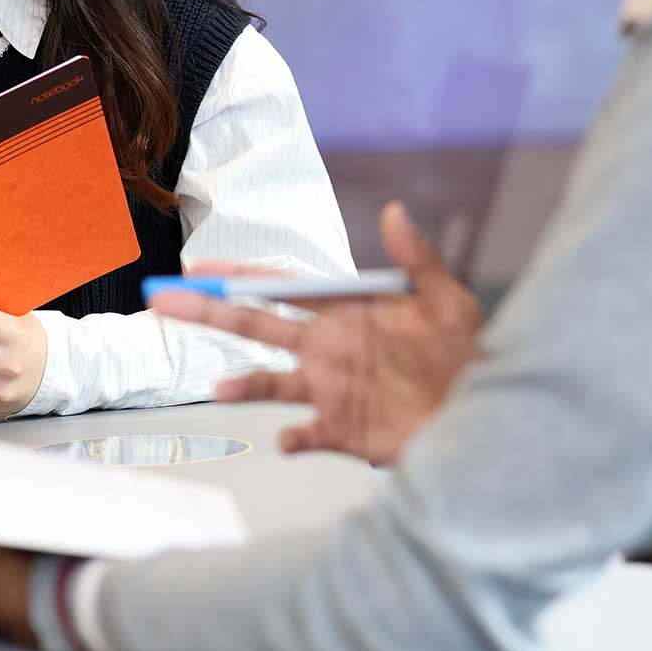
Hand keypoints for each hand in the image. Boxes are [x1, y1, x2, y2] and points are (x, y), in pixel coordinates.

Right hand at [151, 201, 481, 466]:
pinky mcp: (344, 432)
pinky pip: (306, 436)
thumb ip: (418, 259)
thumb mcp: (449, 301)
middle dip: (210, 313)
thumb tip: (394, 210)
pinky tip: (287, 440)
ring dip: (244, 385)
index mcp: (344, 312)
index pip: (282, 288)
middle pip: (258, 327)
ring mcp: (331, 391)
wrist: (487, 416)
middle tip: (164, 303)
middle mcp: (328, 348)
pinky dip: (293, 439)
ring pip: (271, 384)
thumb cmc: (469, 355)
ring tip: (221, 389)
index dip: (240, 276)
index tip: (199, 268)